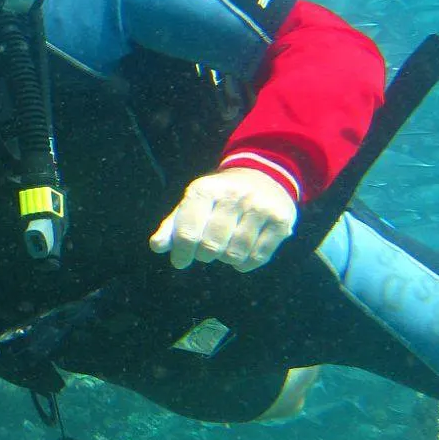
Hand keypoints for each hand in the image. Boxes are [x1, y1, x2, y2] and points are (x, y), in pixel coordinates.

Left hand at [149, 167, 296, 272]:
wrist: (264, 176)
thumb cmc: (219, 197)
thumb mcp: (193, 203)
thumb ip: (173, 225)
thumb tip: (157, 246)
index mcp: (206, 189)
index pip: (188, 232)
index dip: (182, 252)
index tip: (180, 261)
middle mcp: (234, 195)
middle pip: (212, 246)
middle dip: (205, 255)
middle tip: (206, 252)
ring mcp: (260, 207)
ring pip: (235, 254)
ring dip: (226, 259)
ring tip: (224, 249)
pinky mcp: (281, 221)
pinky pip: (258, 257)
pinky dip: (245, 264)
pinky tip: (241, 255)